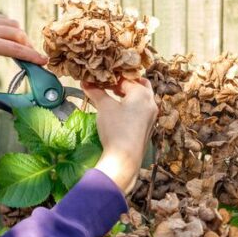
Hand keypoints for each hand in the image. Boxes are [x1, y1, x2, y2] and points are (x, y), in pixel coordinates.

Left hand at [0, 10, 46, 63]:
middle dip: (30, 47)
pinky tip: (10, 37)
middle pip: (19, 35)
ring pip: (14, 24)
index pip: (16, 49)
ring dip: (21, 36)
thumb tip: (17, 61)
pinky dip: (11, 28)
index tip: (44, 61)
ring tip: (22, 47)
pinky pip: (3, 19)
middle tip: (34, 58)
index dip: (33, 56)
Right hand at [81, 78, 157, 193]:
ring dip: (130, 95)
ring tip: (115, 97)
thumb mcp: (104, 107)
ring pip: (143, 99)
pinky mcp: (149, 127)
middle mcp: (151, 102)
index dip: (112, 79)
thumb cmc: (116, 128)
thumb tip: (85, 83)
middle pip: (140, 86)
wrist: (125, 157)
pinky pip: (143, 110)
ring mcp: (152, 116)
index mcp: (142, 93)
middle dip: (126, 84)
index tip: (101, 80)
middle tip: (112, 86)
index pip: (126, 80)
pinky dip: (134, 106)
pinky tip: (122, 112)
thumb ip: (96, 92)